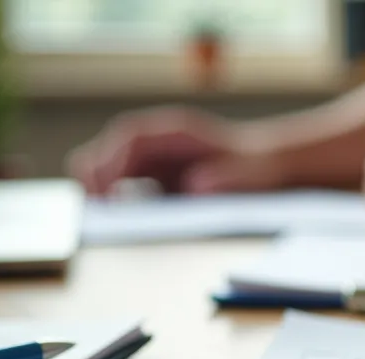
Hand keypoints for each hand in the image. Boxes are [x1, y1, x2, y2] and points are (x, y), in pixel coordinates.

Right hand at [68, 107, 283, 195]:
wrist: (266, 165)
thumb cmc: (257, 168)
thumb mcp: (250, 174)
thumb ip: (226, 179)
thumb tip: (197, 188)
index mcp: (178, 132)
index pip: (133, 137)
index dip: (115, 162)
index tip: (109, 192)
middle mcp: (160, 139)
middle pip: (111, 146)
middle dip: (98, 173)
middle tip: (98, 207)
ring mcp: (155, 156)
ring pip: (110, 162)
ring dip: (101, 185)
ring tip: (103, 216)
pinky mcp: (155, 175)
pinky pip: (122, 181)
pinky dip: (115, 197)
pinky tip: (120, 219)